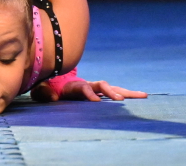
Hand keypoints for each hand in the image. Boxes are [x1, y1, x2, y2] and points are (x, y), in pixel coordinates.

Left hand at [31, 79, 146, 102]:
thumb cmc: (49, 89)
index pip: (83, 88)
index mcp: (74, 85)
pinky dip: (129, 95)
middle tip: (121, 101)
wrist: (57, 84)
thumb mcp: (42, 91)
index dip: (89, 93)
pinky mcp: (102, 93)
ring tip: (143, 96)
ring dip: (127, 93)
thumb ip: (45, 92)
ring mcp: (96, 88)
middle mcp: (89, 84)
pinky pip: (116, 94)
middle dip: (111, 92)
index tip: (96, 101)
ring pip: (114, 89)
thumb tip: (53, 96)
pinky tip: (143, 98)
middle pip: (103, 85)